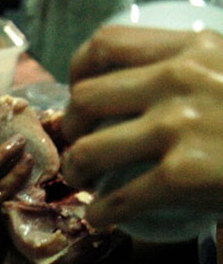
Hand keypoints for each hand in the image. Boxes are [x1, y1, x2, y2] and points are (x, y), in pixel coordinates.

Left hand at [61, 26, 222, 229]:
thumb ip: (193, 65)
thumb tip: (141, 80)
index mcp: (192, 46)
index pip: (105, 44)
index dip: (77, 72)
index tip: (78, 93)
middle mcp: (179, 79)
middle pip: (85, 99)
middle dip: (70, 126)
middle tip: (77, 142)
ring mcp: (180, 126)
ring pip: (90, 149)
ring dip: (76, 170)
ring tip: (82, 180)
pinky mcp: (185, 174)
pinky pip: (120, 199)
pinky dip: (101, 213)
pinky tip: (101, 219)